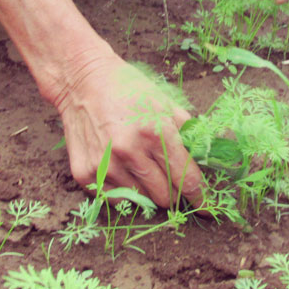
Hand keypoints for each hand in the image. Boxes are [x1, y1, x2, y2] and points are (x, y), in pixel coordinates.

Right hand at [51, 52, 204, 209]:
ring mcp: (105, 164)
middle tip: (167, 177)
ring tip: (138, 164)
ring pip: (140, 199)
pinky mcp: (85, 173)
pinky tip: (118, 167)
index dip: (199, 196)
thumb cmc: (128, 91)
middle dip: (172, 191)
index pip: (186, 179)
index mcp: (156, 132)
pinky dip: (122, 190)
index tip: (205, 207)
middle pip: (165, 197)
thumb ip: (188, 134)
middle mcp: (130, 151)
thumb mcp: (165, 104)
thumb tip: (206, 161)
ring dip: (145, 188)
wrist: (82, 82)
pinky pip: (114, 199)